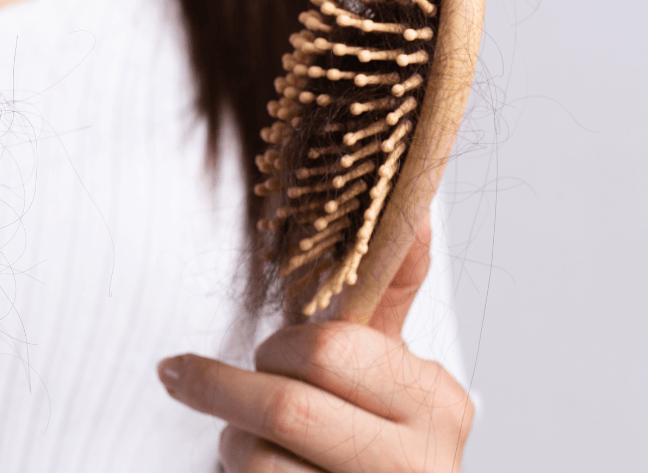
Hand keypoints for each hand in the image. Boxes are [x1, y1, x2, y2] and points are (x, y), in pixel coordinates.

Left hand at [157, 218, 473, 470]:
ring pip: (257, 459)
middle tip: (209, 380)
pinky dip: (234, 470)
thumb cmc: (368, 425)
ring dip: (229, 438)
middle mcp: (422, 463)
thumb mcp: (384, 357)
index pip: (331, 351)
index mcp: (438, 402)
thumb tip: (414, 202)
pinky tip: (256, 464)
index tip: (269, 351)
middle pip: (288, 407)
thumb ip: (389, 286)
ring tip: (241, 434)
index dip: (279, 347)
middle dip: (228, 387)